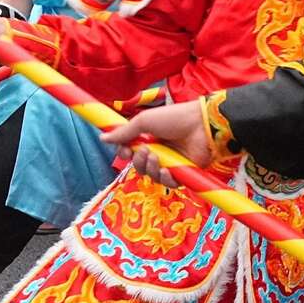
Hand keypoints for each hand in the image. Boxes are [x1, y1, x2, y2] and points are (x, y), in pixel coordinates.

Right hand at [100, 100, 216, 179]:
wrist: (201, 125)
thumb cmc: (174, 118)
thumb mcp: (144, 121)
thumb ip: (124, 132)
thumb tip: (102, 138)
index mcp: (150, 138)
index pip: (130, 152)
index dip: (125, 154)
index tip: (124, 150)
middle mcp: (159, 151)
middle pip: (139, 166)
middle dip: (137, 161)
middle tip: (144, 151)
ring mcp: (171, 163)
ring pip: (152, 175)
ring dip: (150, 168)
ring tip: (156, 157)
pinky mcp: (183, 173)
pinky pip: (168, 183)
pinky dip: (165, 178)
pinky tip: (166, 170)